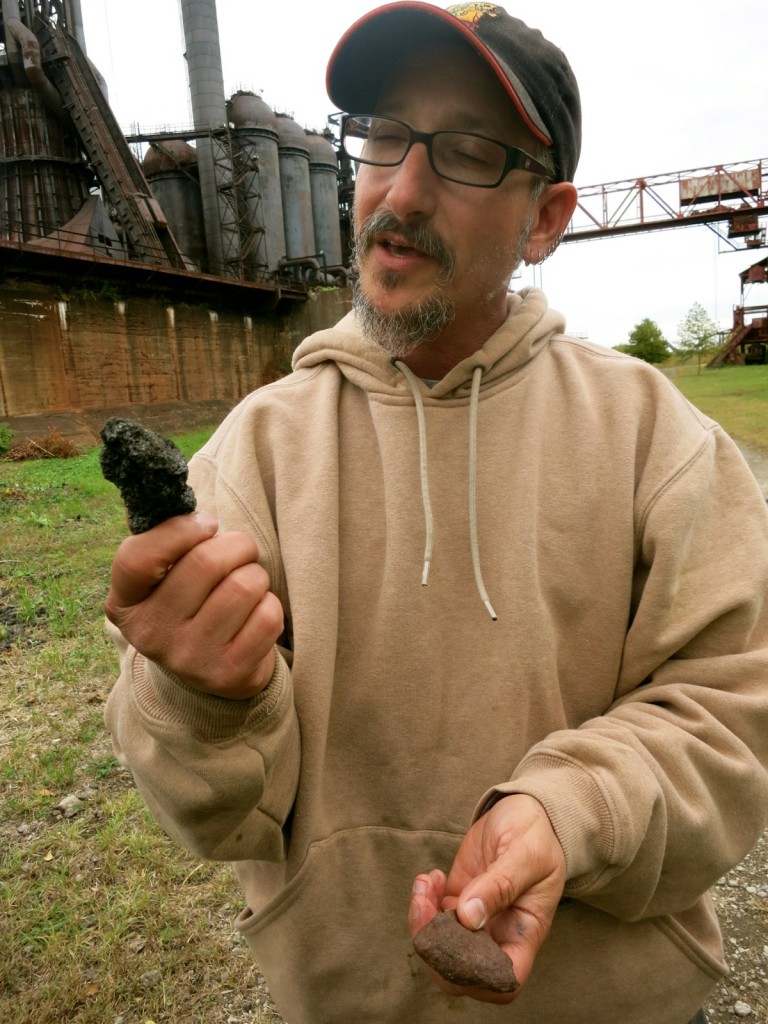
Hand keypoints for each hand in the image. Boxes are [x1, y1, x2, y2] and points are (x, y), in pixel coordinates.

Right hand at [105, 512, 283, 698]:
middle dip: (236, 545)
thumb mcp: (161, 576)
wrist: (210, 670)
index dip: (179, 530)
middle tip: (239, 551)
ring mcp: (189, 659)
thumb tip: (164, 489)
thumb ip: (160, 535)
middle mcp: (151, 635)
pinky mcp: (229, 675)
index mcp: (124, 604)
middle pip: (206, 563)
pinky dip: (270, 605)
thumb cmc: (189, 602)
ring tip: (246, 585)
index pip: (138, 558)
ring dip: (256, 575)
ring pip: (244, 586)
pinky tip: (255, 614)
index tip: (206, 524)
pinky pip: (267, 616)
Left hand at [408, 794, 565, 1002]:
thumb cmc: (536, 834)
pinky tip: (430, 877)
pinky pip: (433, 917)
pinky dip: (423, 902)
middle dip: (434, 948)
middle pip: (462, 971)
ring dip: (422, 922)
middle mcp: (499, 933)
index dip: (477, 977)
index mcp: (525, 932)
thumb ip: (500, 885)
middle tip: (424, 907)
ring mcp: (475, 919)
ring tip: (425, 884)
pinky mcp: (458, 899)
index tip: (457, 940)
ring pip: (440, 946)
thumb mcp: (526, 854)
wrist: (526, 809)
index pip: (504, 980)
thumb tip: (468, 917)